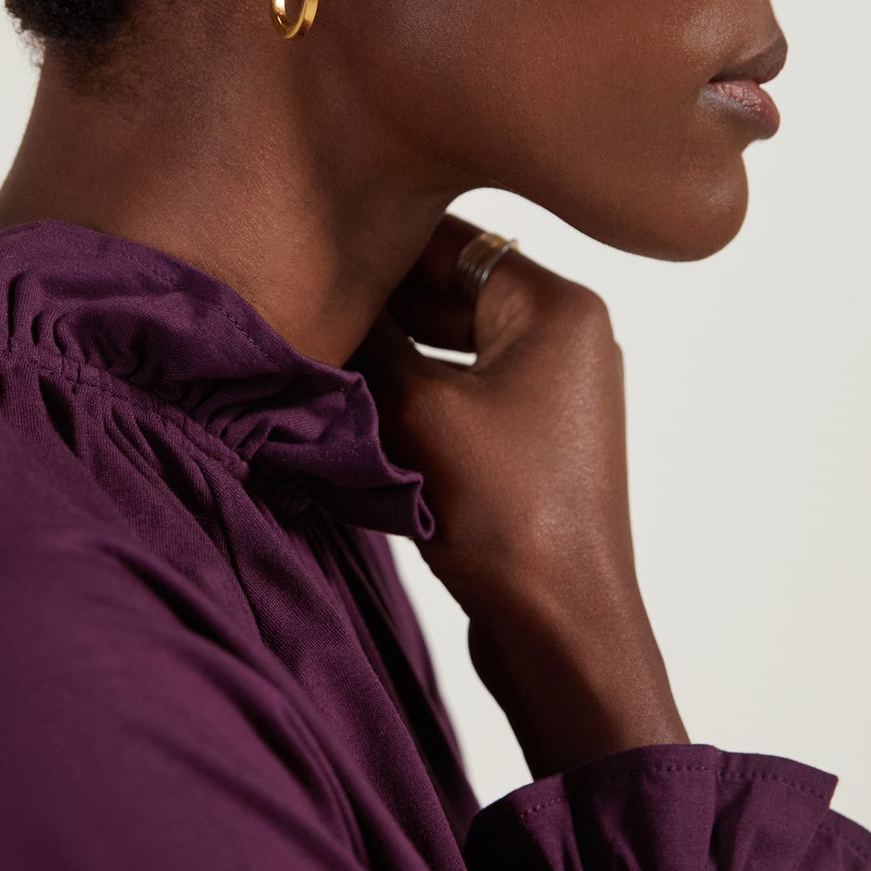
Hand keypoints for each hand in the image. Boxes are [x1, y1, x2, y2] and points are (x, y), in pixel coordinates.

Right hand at [351, 214, 688, 779]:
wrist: (560, 630)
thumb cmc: (507, 514)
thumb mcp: (416, 409)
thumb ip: (368, 340)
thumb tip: (319, 291)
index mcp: (557, 308)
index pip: (453, 240)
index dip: (378, 241)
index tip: (310, 246)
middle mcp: (566, 339)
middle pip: (450, 290)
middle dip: (379, 300)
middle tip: (304, 304)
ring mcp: (551, 394)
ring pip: (448, 345)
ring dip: (388, 353)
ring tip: (321, 355)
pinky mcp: (530, 444)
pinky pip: (458, 393)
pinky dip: (409, 395)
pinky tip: (352, 408)